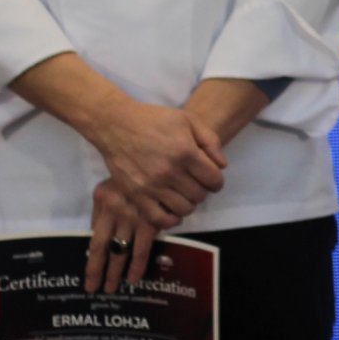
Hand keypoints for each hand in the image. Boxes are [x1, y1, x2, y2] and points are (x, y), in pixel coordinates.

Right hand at [85, 100, 226, 226]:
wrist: (116, 125)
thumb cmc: (155, 119)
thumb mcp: (189, 120)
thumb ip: (210, 141)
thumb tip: (222, 166)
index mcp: (185, 152)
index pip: (214, 179)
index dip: (217, 181)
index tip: (212, 178)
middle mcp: (169, 172)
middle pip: (200, 195)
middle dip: (203, 191)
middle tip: (196, 184)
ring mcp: (151, 186)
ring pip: (183, 209)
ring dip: (189, 204)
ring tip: (184, 194)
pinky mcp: (135, 195)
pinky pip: (158, 218)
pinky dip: (170, 219)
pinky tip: (173, 210)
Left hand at [85, 178, 162, 293]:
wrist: (163, 156)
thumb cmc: (136, 168)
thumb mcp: (113, 182)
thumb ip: (105, 205)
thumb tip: (97, 229)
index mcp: (103, 202)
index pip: (94, 238)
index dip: (90, 259)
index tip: (88, 275)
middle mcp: (115, 213)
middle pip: (103, 249)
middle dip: (98, 271)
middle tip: (94, 290)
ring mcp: (133, 218)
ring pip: (122, 252)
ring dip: (117, 272)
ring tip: (113, 288)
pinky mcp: (152, 220)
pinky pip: (143, 248)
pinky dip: (138, 264)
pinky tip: (135, 277)